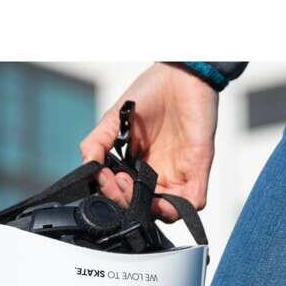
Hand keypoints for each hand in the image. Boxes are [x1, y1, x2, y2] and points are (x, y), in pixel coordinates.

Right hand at [80, 63, 217, 221]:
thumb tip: (87, 169)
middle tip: (119, 181)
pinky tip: (161, 198)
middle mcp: (156, 175)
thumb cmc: (150, 93)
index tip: (106, 177)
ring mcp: (177, 174)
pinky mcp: (198, 168)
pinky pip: (192, 201)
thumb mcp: (112, 120)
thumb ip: (95, 145)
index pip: (122, 195)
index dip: (111, 194)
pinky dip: (178, 207)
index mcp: (134, 167)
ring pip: (166, 212)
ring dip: (149, 210)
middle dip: (125, 202)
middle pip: (141, 209)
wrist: (181, 73)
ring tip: (134, 188)